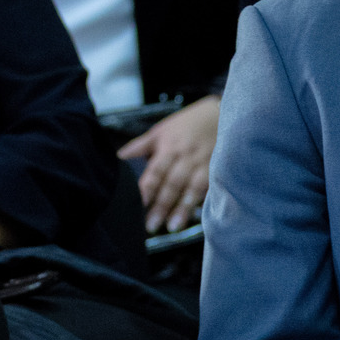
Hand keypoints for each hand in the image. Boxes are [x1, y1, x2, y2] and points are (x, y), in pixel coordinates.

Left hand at [118, 96, 219, 232]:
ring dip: (183, 208)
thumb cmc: (188, 123)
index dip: (148, 187)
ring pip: (192, 188)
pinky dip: (203, 202)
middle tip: (151, 225)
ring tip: (173, 227)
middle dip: (162, 206)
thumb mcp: (162, 130)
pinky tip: (198, 216)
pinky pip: (210, 187)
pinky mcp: (218, 169)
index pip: (156, 171)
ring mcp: (204, 164)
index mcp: (169, 148)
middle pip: (173, 184)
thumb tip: (118, 157)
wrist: (221, 113)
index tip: (140, 203)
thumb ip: (141, 146)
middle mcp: (186, 157)